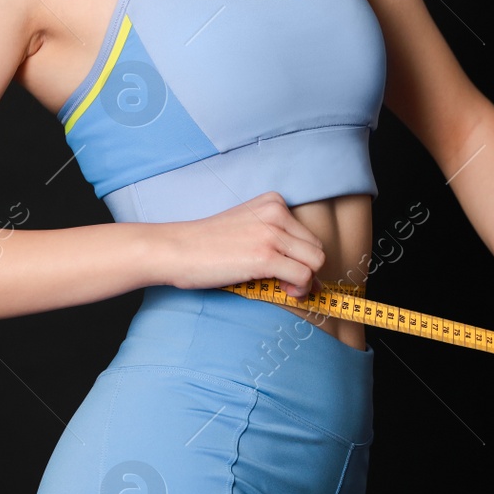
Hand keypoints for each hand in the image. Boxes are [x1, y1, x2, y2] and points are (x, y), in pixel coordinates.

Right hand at [163, 191, 325, 298]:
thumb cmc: (206, 244)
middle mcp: (277, 213)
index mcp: (274, 202)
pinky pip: (304, 276)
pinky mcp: (266, 256)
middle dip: (306, 270)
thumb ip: (275, 241)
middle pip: (316, 249)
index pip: (308, 235)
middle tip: (285, 283)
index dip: (302, 258)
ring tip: (284, 287)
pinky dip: (299, 289)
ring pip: (316, 262)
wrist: (176, 249)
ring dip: (305, 282)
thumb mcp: (246, 229)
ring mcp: (272, 233)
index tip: (287, 271)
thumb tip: (311, 274)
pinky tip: (282, 290)